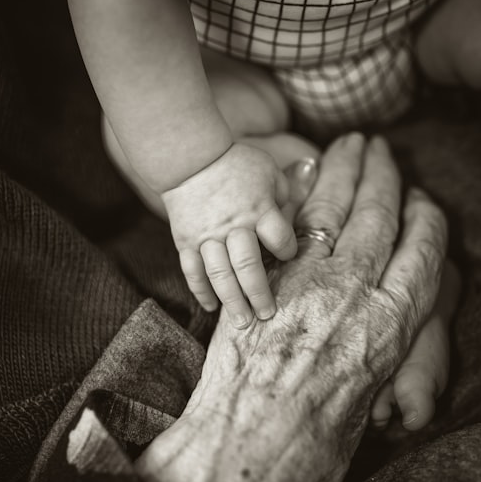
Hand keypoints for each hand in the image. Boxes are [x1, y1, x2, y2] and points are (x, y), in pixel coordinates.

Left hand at [137, 133, 449, 481]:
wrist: (247, 459)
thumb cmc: (313, 451)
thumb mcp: (366, 402)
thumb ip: (375, 354)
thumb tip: (374, 334)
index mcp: (394, 327)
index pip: (424, 252)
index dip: (425, 219)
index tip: (423, 200)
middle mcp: (358, 294)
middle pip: (380, 217)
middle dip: (382, 175)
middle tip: (381, 146)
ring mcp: (308, 282)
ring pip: (334, 210)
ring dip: (343, 170)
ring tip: (350, 144)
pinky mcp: (264, 279)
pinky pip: (288, 225)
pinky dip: (298, 194)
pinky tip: (304, 173)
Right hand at [162, 144, 296, 327]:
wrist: (190, 158)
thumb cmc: (236, 164)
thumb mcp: (269, 171)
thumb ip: (285, 197)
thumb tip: (294, 220)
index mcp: (259, 209)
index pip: (280, 240)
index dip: (287, 251)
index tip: (287, 255)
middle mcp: (234, 226)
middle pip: (249, 266)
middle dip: (259, 293)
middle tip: (267, 315)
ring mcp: (207, 236)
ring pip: (220, 275)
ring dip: (232, 301)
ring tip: (242, 323)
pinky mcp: (186, 241)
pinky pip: (192, 271)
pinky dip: (201, 291)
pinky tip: (211, 308)